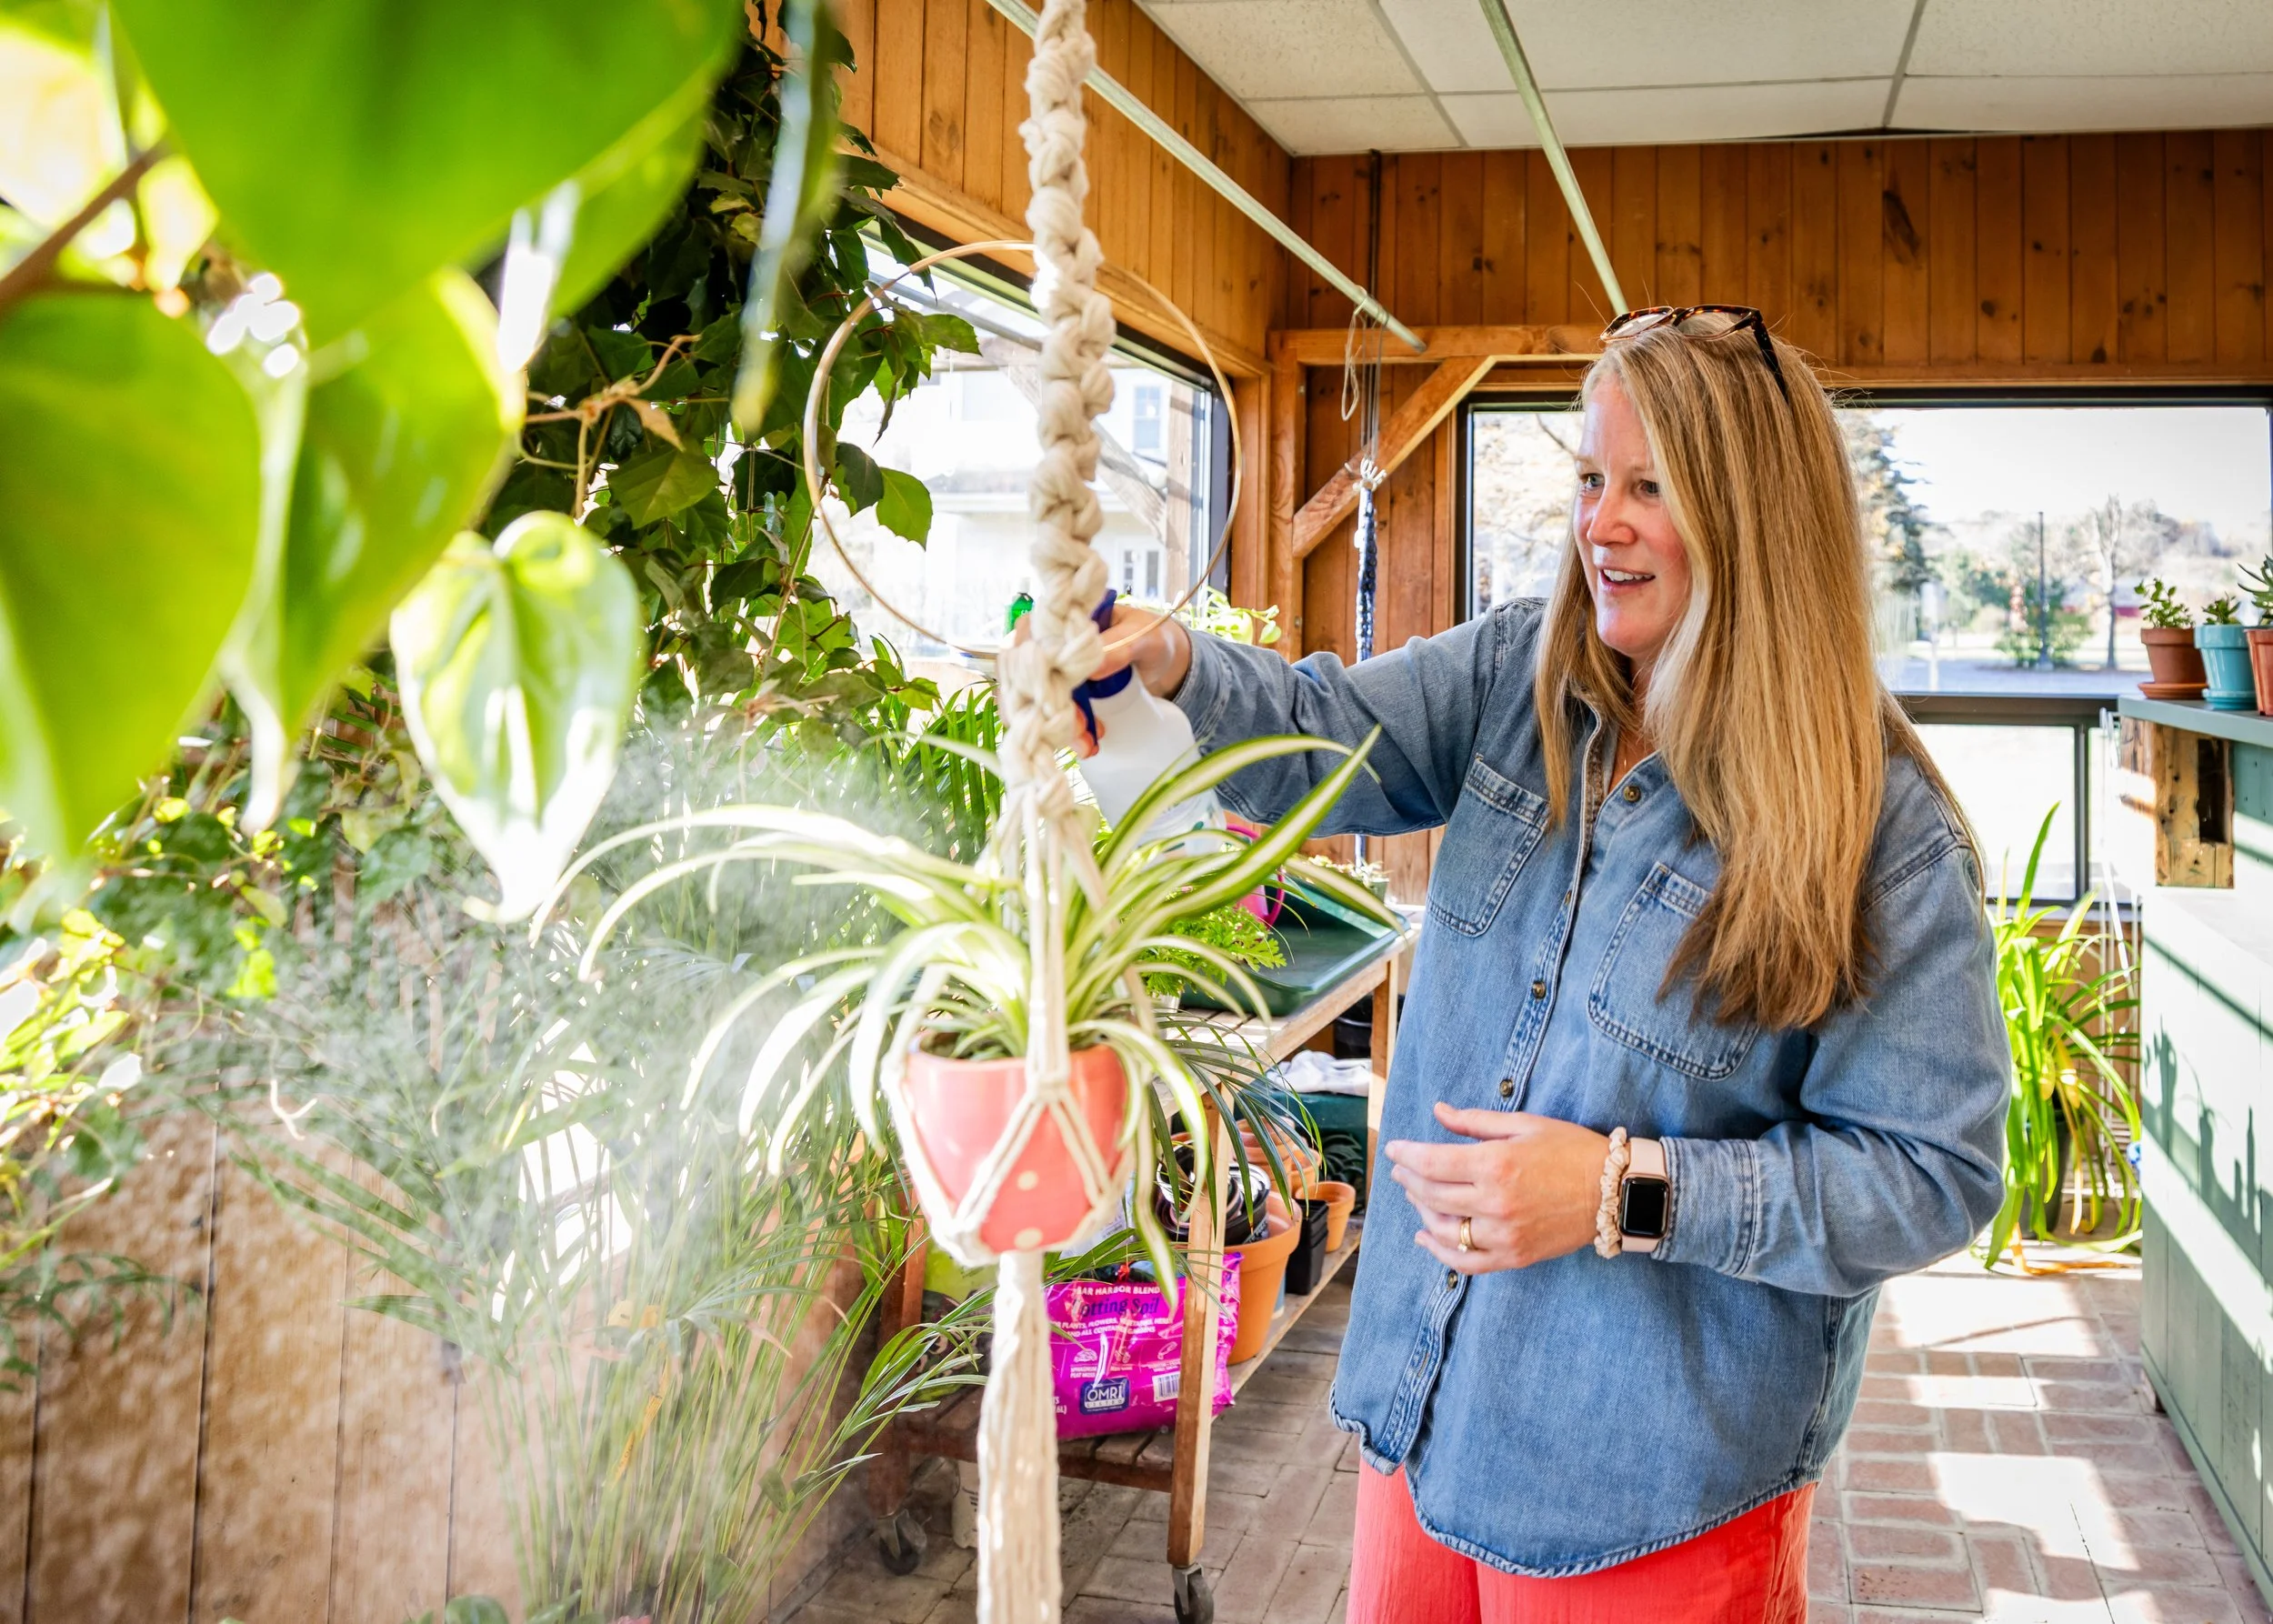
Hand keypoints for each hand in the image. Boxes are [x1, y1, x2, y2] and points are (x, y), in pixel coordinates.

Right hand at [1014, 601, 1191, 755]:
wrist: (1166, 662)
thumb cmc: (1152, 637)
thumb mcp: (1143, 637)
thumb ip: (1121, 647)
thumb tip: (1094, 668)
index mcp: (1064, 617)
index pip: (1033, 638)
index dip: (1038, 667)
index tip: (1058, 695)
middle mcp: (1051, 643)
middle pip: (1028, 674)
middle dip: (1048, 707)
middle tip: (1080, 729)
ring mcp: (1055, 672)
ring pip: (1035, 699)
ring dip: (1053, 726)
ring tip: (1087, 744)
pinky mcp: (1064, 696)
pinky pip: (1051, 715)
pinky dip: (1064, 733)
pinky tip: (1086, 744)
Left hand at [1386, 1102, 1608, 1273]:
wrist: (1613, 1191)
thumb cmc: (1570, 1150)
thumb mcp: (1524, 1125)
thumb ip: (1475, 1122)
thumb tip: (1438, 1111)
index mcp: (1496, 1164)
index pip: (1432, 1163)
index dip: (1406, 1155)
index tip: (1393, 1149)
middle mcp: (1495, 1202)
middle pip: (1431, 1195)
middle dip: (1408, 1180)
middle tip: (1400, 1169)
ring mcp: (1504, 1234)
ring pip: (1444, 1229)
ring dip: (1421, 1211)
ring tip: (1415, 1196)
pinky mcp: (1514, 1255)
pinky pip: (1467, 1262)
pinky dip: (1441, 1252)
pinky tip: (1426, 1238)